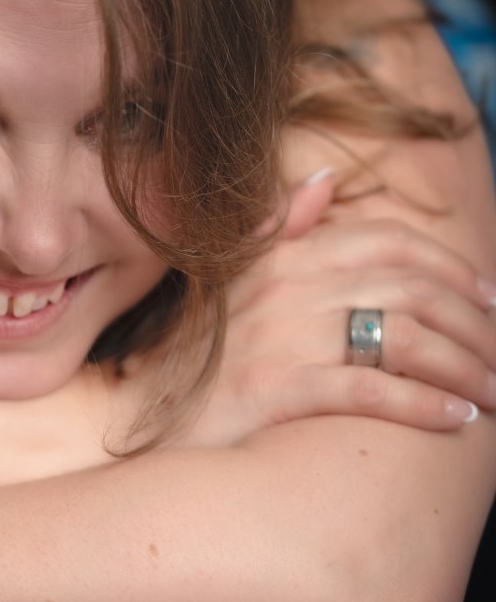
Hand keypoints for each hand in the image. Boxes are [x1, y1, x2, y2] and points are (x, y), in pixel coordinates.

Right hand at [179, 171, 495, 447]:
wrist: (140, 419)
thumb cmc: (198, 356)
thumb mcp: (234, 282)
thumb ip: (279, 228)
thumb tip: (324, 181)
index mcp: (284, 255)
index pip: (388, 240)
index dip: (449, 264)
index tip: (488, 296)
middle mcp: (288, 286)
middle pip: (409, 288)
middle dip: (472, 323)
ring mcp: (282, 336)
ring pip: (402, 337)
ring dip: (463, 367)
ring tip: (494, 393)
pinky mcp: (276, 388)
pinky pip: (370, 388)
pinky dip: (423, 404)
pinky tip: (457, 420)